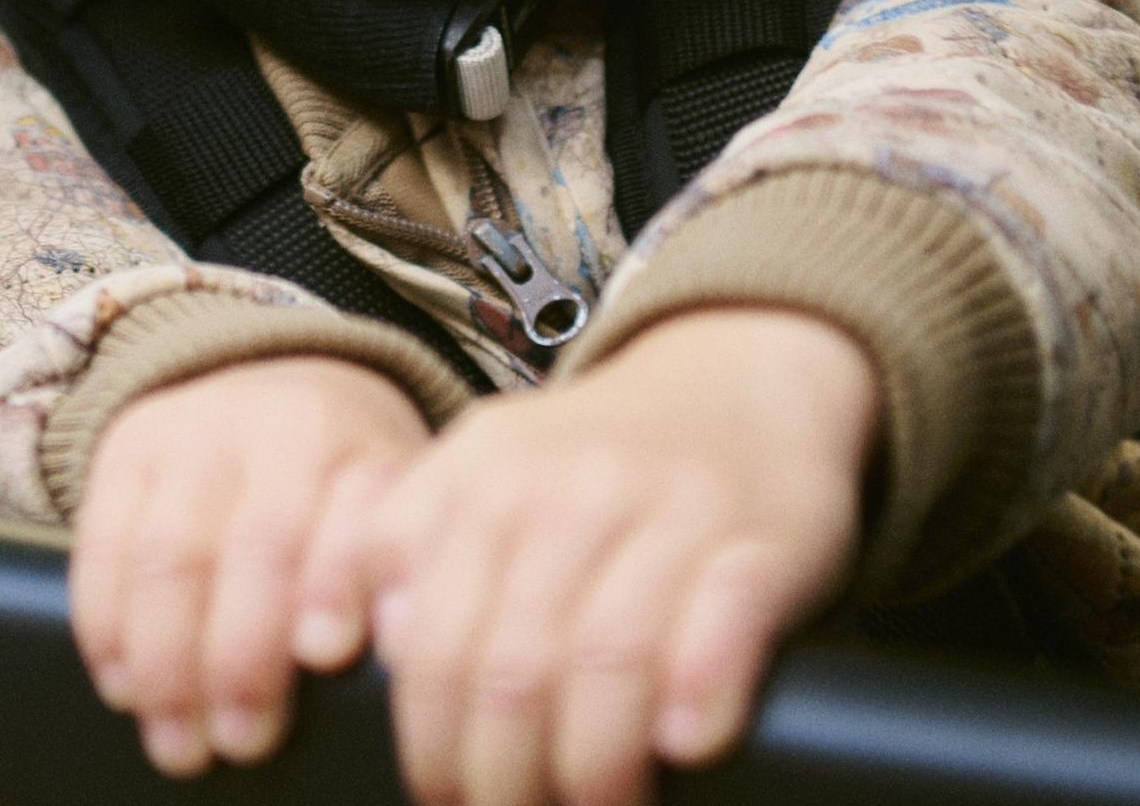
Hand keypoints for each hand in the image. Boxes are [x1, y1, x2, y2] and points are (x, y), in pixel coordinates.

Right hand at [70, 354, 428, 776]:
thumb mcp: (391, 508)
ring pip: (169, 550)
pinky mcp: (126, 448)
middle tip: (243, 740)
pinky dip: (107, 624)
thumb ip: (391, 572)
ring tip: (178, 738)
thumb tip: (396, 653)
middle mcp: (273, 425)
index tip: (325, 654)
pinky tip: (123, 684)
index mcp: (355, 444)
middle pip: (253, 543)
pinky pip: (103, 541)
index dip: (334, 582)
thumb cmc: (345, 485)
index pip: (349, 512)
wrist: (278, 388)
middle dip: (242, 655)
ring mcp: (191, 430)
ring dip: (167, 659)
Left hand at [352, 308, 878, 805]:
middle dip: (499, 778)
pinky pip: (719, 627)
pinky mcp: (758, 542)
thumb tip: (380, 645)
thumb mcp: (488, 464)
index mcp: (484, 471)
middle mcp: (567, 486)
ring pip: (604, 662)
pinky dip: (696, 693)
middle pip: (509, 668)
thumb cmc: (595, 455)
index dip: (424, 737)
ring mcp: (665, 512)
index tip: (436, 792)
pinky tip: (679, 744)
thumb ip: (413, 538)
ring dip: (590, 768)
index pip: (428, 634)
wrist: (735, 375)